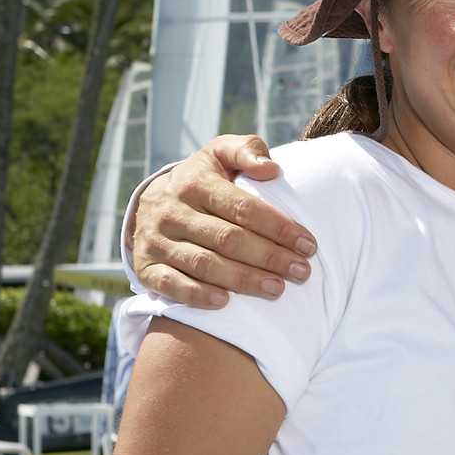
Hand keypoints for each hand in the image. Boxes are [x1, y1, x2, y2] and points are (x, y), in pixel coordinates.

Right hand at [131, 136, 317, 307]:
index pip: (243, 208)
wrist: (150, 202)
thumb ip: (247, 151)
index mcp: (195, 182)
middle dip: (270, 257)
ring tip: (277, 289)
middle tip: (301, 272)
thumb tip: (271, 169)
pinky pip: (170, 284)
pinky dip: (197, 295)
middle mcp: (173, 212)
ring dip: (244, 280)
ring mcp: (157, 241)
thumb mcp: (220, 154)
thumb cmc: (201, 179)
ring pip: (204, 264)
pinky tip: (224, 302)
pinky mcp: (146, 267)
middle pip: (228, 239)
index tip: (309, 245)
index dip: (279, 228)